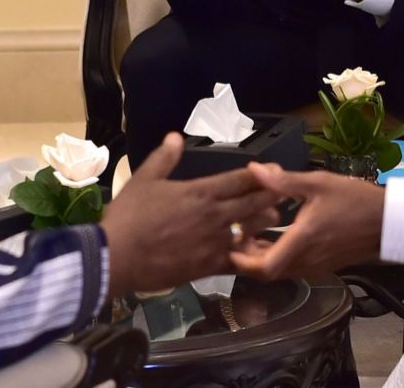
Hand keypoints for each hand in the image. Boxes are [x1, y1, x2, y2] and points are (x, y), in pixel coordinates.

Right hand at [101, 134, 283, 296]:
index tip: (277, 170)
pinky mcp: (210, 267)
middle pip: (254, 204)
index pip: (240, 179)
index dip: (262, 174)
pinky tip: (259, 253)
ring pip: (252, 231)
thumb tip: (175, 136)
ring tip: (274, 218)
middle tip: (286, 192)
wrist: (118, 257)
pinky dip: (251, 255)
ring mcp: (215, 243)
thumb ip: (164, 158)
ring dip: (265, 223)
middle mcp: (215, 215)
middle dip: (272, 196)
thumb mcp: (143, 179)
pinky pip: (240, 261)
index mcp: (201, 191)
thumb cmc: (129, 216)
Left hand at [230, 163, 386, 279]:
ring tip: (250, 237)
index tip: (229, 249)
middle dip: (247, 259)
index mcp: (303, 240)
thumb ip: (283, 181)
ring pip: (279, 272)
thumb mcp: (318, 183)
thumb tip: (254, 170)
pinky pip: (292, 269)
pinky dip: (278, 260)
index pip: (265, 267)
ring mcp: (315, 267)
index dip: (242, 263)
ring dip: (262, 260)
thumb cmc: (356, 200)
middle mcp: (307, 260)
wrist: (387, 221)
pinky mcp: (322, 268)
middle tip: (235, 238)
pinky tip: (274, 240)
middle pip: (267, 273)